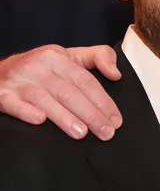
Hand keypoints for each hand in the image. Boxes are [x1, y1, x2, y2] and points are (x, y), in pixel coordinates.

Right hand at [0, 44, 121, 140]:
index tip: (116, 120)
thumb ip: (97, 57)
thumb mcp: (68, 56)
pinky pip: (14, 104)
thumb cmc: (41, 69)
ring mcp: (18, 81)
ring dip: (64, 117)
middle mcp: (37, 66)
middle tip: (106, 133)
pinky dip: (27, 112)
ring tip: (82, 133)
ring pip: (44, 99)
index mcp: (56, 56)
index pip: (85, 80)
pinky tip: (40, 121)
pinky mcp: (2, 95)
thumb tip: (116, 74)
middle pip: (68, 92)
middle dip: (90, 114)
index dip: (103, 100)